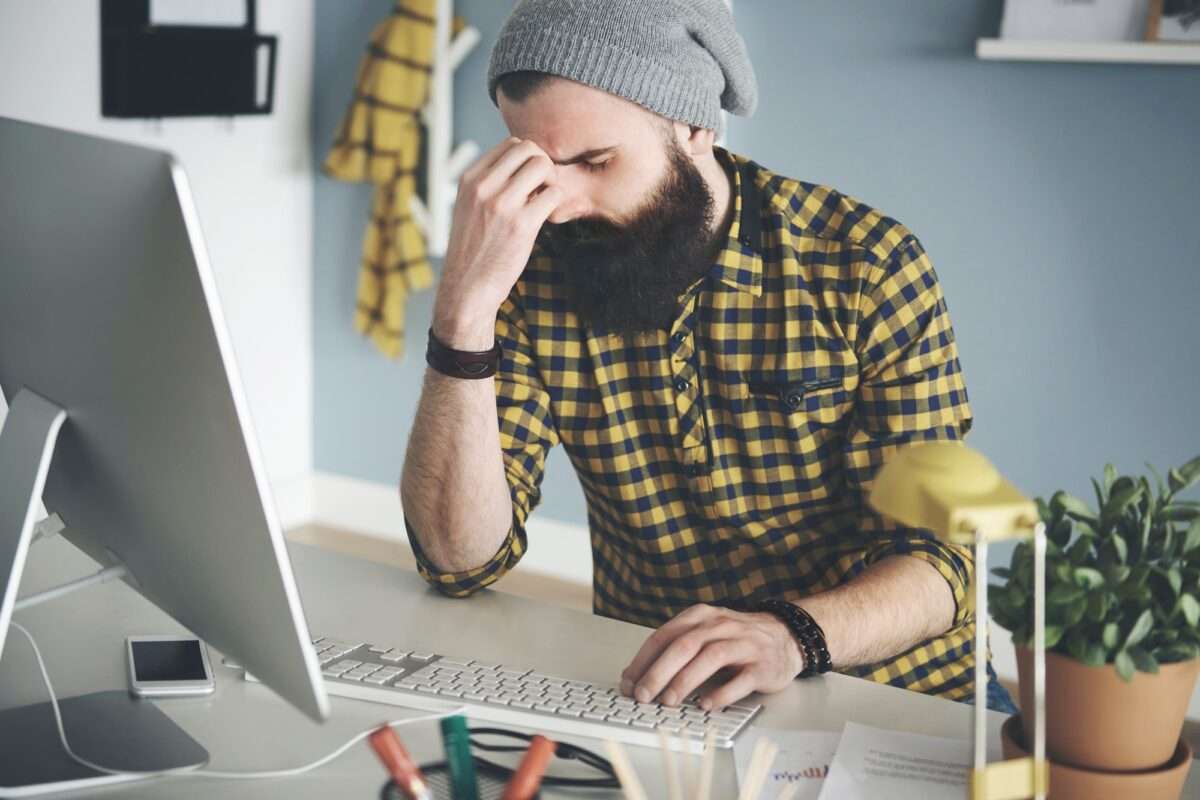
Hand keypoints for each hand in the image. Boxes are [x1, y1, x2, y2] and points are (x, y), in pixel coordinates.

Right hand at [432, 138, 562, 348]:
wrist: (467, 287)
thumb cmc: (473, 248)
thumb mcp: (469, 208)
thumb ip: (488, 184)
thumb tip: (521, 164)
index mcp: (470, 179)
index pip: (510, 145)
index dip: (527, 159)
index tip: (529, 181)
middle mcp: (484, 187)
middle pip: (529, 149)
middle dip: (542, 165)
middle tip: (542, 189)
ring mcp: (502, 204)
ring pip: (543, 166)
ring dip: (551, 182)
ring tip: (543, 202)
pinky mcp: (522, 225)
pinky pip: (554, 195)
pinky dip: (556, 203)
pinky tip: (546, 217)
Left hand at [619, 604, 805, 711]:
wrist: (786, 636)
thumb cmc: (737, 639)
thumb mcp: (705, 634)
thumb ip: (675, 650)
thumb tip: (637, 676)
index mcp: (701, 617)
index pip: (665, 635)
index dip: (644, 659)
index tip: (628, 682)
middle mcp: (722, 625)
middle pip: (685, 644)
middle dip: (659, 671)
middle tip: (642, 695)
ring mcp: (744, 644)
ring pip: (711, 657)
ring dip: (686, 680)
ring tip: (668, 701)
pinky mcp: (763, 666)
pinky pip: (741, 679)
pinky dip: (722, 693)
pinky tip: (706, 706)